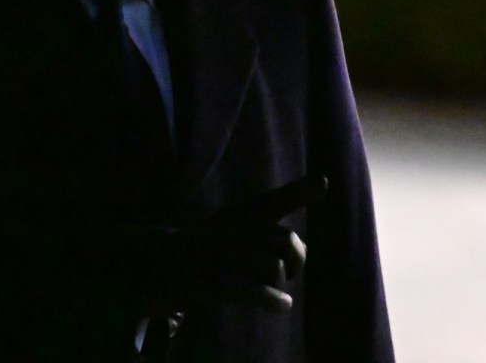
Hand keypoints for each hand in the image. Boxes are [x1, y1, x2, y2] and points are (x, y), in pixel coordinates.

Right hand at [151, 174, 327, 313]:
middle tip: (284, 271)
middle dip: (295, 260)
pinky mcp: (215, 283)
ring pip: (274, 269)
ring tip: (259, 285)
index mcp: (242, 212)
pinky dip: (274, 300)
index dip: (299, 191)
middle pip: (286, 242)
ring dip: (275, 283)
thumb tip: (321, 184)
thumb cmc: (211, 242)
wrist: (162, 265)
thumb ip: (280, 212)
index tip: (322, 181)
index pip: (274, 200)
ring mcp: (222, 254)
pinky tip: (282, 304)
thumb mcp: (242, 220)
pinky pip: (258, 291)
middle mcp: (232, 227)